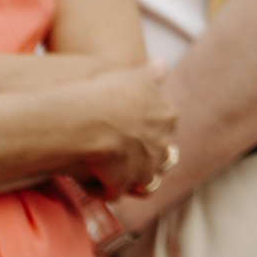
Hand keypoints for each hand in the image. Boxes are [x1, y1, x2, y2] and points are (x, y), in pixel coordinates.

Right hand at [69, 63, 177, 195]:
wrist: (90, 117)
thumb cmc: (111, 91)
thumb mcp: (134, 75)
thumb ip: (152, 73)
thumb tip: (161, 63)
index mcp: (168, 117)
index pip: (166, 128)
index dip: (149, 130)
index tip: (130, 128)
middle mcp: (162, 145)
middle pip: (161, 158)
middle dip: (145, 158)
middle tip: (120, 152)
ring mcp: (144, 168)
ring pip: (145, 181)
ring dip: (129, 178)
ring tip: (106, 171)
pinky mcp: (122, 185)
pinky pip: (113, 193)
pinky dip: (102, 189)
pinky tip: (89, 179)